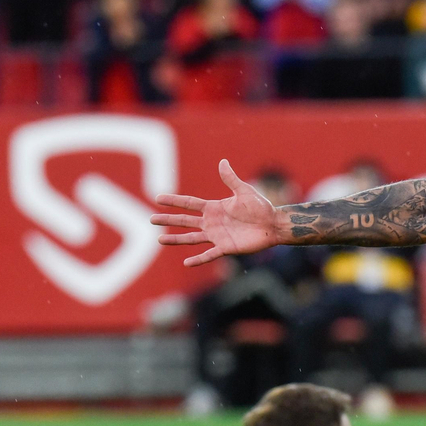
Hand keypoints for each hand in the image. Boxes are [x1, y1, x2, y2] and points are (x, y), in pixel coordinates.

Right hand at [150, 160, 278, 266]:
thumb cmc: (261, 207)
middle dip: (168, 220)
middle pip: (185, 221)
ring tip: (160, 239)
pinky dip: (198, 259)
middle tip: (151, 219)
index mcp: (214, 208)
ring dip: (176, 239)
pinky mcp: (226, 247)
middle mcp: (212, 222)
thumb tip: (223, 162)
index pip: (189, 203)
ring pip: (192, 238)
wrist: (273, 224)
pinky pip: (209, 255)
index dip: (174, 201)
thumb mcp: (244, 191)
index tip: (157, 198)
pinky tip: (186, 262)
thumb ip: (231, 179)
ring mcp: (217, 236)